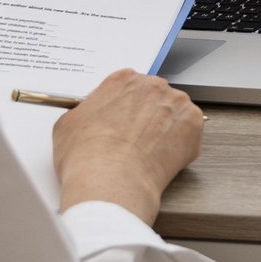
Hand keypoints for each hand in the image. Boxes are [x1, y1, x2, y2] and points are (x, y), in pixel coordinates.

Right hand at [53, 69, 205, 226]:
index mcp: (122, 80)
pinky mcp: (193, 124)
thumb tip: (89, 121)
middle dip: (148, 118)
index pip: (129, 89)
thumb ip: (85, 113)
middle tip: (137, 142)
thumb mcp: (67, 125)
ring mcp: (176, 103)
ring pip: (174, 115)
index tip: (124, 123)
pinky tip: (162, 160)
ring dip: (166, 130)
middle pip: (154, 99)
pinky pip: (190, 133)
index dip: (126, 109)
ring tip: (149, 155)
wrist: (109, 181)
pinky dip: (181, 147)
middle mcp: (152, 85)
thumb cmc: (86, 156)